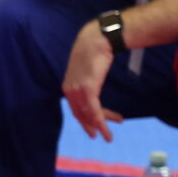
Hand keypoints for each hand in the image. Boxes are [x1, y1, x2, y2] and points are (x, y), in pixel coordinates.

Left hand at [62, 21, 123, 140]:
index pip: (77, 108)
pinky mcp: (87, 89)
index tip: (95, 127)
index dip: (86, 120)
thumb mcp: (88, 68)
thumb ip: (87, 77)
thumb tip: (92, 77)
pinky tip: (106, 126)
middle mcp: (69, 91)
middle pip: (81, 114)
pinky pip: (94, 110)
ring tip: (109, 136)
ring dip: (100, 126)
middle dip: (92, 126)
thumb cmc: (94, 50)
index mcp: (68, 86)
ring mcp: (77, 91)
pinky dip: (100, 121)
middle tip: (101, 135)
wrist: (96, 40)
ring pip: (88, 115)